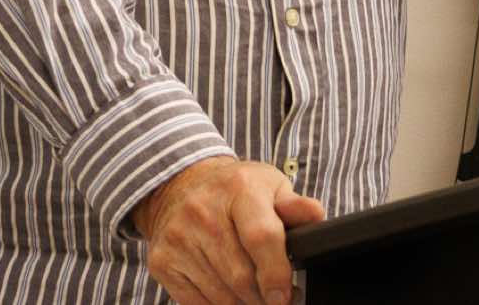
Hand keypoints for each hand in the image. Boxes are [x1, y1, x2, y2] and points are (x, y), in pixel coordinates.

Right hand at [133, 155, 325, 304]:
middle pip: (241, 276)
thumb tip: (316, 215)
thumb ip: (295, 206)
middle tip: (277, 299)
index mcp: (239, 189)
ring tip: (257, 298)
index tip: (286, 296)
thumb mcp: (269, 186)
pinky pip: (197, 303)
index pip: (261, 237)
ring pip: (221, 295)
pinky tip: (231, 297)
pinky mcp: (162, 260)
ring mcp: (179, 237)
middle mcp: (203, 211)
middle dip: (264, 297)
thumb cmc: (234, 190)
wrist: (179, 186)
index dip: (277, 274)